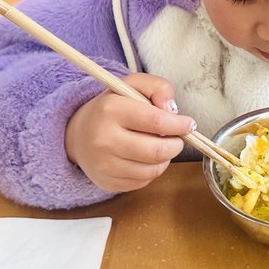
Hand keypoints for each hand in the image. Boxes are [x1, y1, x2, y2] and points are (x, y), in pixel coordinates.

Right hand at [64, 73, 193, 192]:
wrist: (79, 134)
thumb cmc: (112, 107)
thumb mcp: (132, 86)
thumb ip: (157, 87)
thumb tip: (173, 110)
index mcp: (110, 110)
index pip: (155, 121)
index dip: (178, 125)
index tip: (189, 124)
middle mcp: (104, 140)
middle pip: (157, 150)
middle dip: (176, 144)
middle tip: (177, 138)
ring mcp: (105, 165)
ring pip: (153, 169)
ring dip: (166, 158)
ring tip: (160, 145)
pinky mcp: (108, 182)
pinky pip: (144, 181)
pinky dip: (152, 170)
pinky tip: (146, 157)